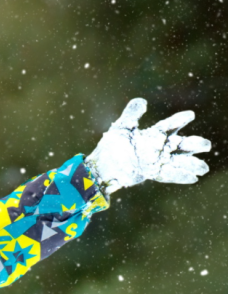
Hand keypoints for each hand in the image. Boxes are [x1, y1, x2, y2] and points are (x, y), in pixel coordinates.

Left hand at [86, 98, 210, 194]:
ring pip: (178, 161)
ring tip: (203, 168)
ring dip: (191, 164)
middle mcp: (158, 147)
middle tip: (206, 145)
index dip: (180, 120)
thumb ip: (132, 114)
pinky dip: (180, 176)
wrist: (101, 166)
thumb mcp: (122, 128)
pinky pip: (169, 175)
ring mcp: (156, 161)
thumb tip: (142, 100)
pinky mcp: (151, 173)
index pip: (170, 125)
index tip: (190, 115)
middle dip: (194, 145)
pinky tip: (193, 179)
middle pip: (180, 144)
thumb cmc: (111, 146)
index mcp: (153, 134)